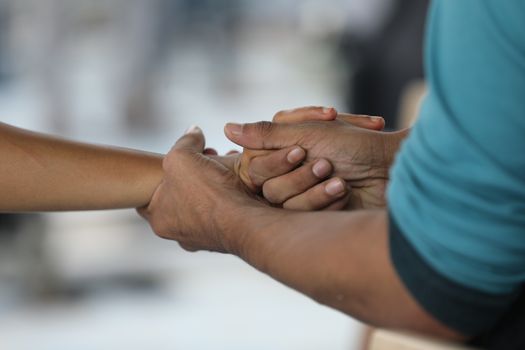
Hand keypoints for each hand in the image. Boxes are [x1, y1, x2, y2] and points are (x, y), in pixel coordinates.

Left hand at [138, 126, 259, 252]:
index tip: (176, 160)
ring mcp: (206, 236)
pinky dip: (232, 193)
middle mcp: (181, 232)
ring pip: (206, 201)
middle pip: (181, 194)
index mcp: (160, 219)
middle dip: (194, 173)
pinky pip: (227, 208)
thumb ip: (184, 142)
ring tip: (225, 164)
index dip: (160, 172)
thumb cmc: (208, 195)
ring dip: (215, 181)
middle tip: (205, 158)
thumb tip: (193, 132)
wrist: (246, 221)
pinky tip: (239, 179)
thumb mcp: (182, 156)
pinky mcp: (230, 234)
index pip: (149, 195)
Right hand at [225, 114, 407, 209]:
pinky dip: (321, 204)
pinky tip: (343, 195)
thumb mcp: (308, 133)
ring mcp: (299, 192)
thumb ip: (265, 133)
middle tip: (327, 164)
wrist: (391, 174)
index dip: (280, 155)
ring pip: (278, 199)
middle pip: (264, 179)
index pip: (256, 154)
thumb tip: (225, 128)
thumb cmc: (356, 146)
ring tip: (340, 181)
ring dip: (311, 189)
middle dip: (298, 173)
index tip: (306, 148)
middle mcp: (288, 169)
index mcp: (284, 145)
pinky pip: (295, 215)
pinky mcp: (310, 214)